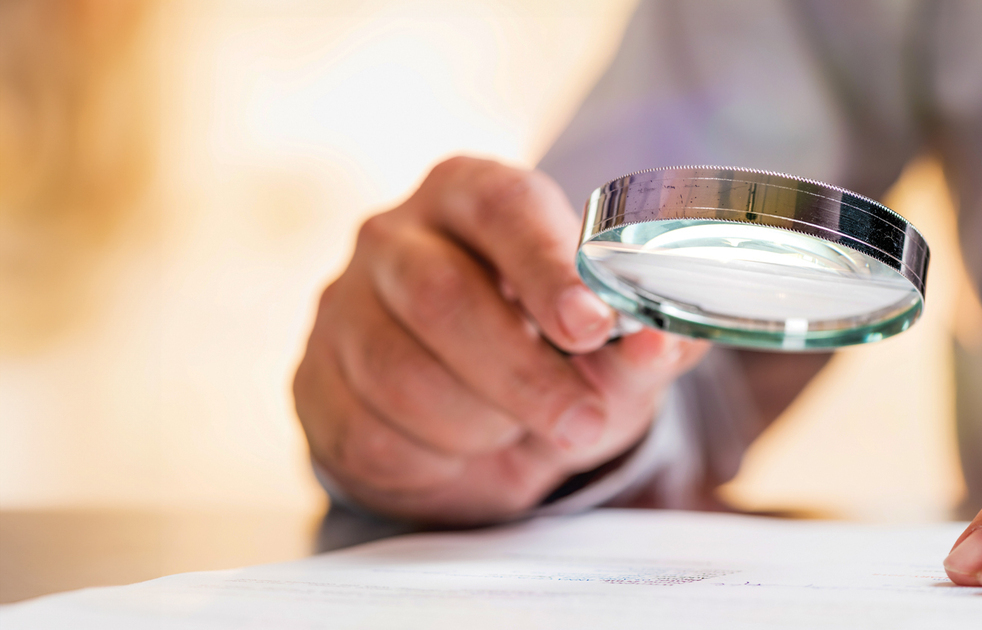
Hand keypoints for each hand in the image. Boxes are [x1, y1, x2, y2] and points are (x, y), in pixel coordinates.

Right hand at [293, 157, 708, 525]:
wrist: (474, 427)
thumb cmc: (551, 361)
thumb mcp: (609, 354)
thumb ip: (641, 346)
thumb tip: (657, 342)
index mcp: (473, 195)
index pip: (503, 205)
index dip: (545, 265)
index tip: (589, 326)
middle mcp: (395, 236)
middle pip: (440, 295)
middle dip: (520, 373)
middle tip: (581, 421)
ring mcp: (342, 306)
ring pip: (398, 372)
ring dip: (477, 424)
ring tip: (515, 431)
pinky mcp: (312, 378)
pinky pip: (367, 432)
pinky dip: (433, 461)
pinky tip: (461, 450)